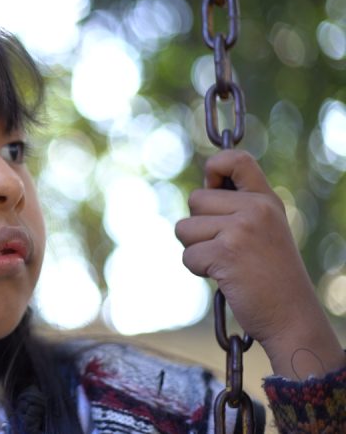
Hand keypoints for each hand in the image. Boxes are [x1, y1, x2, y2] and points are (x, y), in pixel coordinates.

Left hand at [175, 150, 344, 379]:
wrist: (292, 318)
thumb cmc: (271, 278)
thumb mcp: (264, 231)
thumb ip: (238, 208)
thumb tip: (201, 190)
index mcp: (267, 200)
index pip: (235, 159)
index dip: (214, 168)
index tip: (212, 187)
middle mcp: (256, 208)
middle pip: (195, 199)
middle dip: (199, 227)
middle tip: (226, 249)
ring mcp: (241, 229)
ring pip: (184, 227)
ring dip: (196, 249)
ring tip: (226, 264)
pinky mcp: (226, 252)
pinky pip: (188, 255)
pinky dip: (198, 270)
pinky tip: (225, 278)